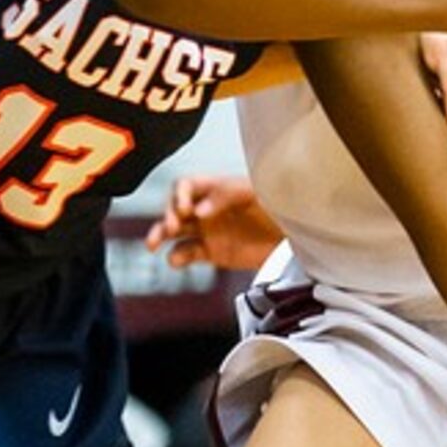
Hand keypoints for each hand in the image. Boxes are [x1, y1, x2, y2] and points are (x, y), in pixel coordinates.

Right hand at [144, 174, 282, 269]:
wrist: (293, 233)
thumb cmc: (276, 204)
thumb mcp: (254, 192)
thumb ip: (226, 195)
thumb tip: (199, 211)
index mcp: (213, 189)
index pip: (185, 186)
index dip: (179, 195)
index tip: (186, 209)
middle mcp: (205, 208)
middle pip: (174, 208)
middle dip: (167, 216)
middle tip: (173, 226)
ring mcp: (206, 231)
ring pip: (173, 232)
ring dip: (160, 235)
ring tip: (153, 244)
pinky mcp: (210, 252)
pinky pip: (186, 254)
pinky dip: (177, 257)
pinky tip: (177, 260)